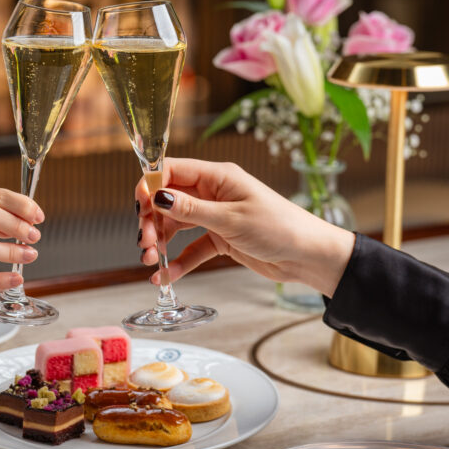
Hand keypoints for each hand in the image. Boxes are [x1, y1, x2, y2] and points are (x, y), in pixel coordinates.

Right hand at [136, 158, 353, 296]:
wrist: (308, 256)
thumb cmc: (280, 228)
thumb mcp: (231, 219)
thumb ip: (191, 210)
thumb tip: (158, 196)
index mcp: (217, 177)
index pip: (171, 171)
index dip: (150, 187)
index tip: (140, 209)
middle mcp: (214, 193)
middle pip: (169, 200)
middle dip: (152, 220)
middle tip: (146, 243)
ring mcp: (216, 216)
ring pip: (176, 225)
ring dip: (160, 242)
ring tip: (150, 262)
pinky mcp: (221, 239)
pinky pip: (192, 248)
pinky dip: (178, 261)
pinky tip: (165, 277)